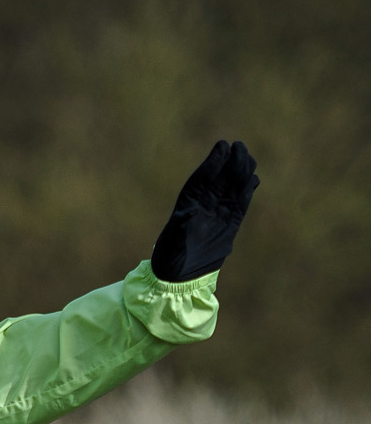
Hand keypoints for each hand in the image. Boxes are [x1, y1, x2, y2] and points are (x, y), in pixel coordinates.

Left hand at [151, 140, 258, 282]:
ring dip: (241, 172)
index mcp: (188, 203)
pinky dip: (246, 191)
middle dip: (230, 161)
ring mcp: (218, 212)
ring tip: (249, 159)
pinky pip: (240, 203)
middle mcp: (204, 204)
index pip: (202, 178)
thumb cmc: (171, 258)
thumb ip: (180, 229)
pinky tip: (254, 180)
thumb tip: (186, 214)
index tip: (221, 147)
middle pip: (220, 178)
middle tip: (239, 146)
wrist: (180, 277)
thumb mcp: (173, 243)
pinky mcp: (230, 223)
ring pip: (233, 187)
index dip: (212, 163)